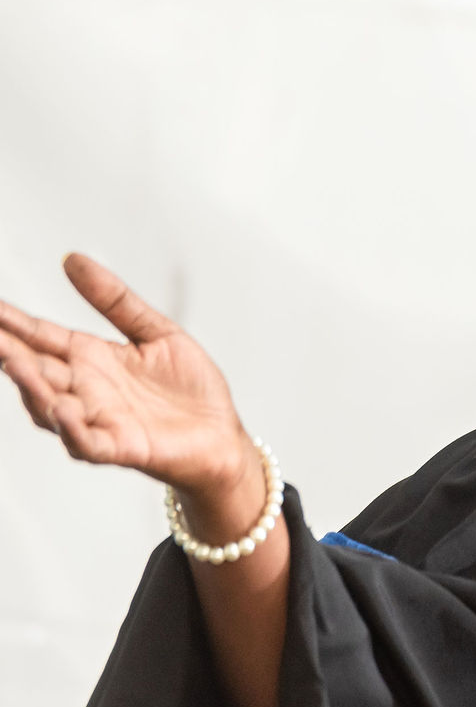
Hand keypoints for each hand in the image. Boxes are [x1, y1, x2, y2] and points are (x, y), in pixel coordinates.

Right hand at [0, 254, 252, 506]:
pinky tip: (63, 410)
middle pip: (36, 369)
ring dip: (30, 386)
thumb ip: (115, 300)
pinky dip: (72, 429)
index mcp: (91, 359)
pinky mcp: (121, 447)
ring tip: (14, 360)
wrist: (222, 434)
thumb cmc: (189, 390)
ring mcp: (99, 419)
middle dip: (8, 352)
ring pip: (50, 406)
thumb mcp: (156, 332)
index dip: (13, 322)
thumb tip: (73, 259)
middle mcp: (86, 389)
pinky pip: (87, 442)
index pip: (41, 336)